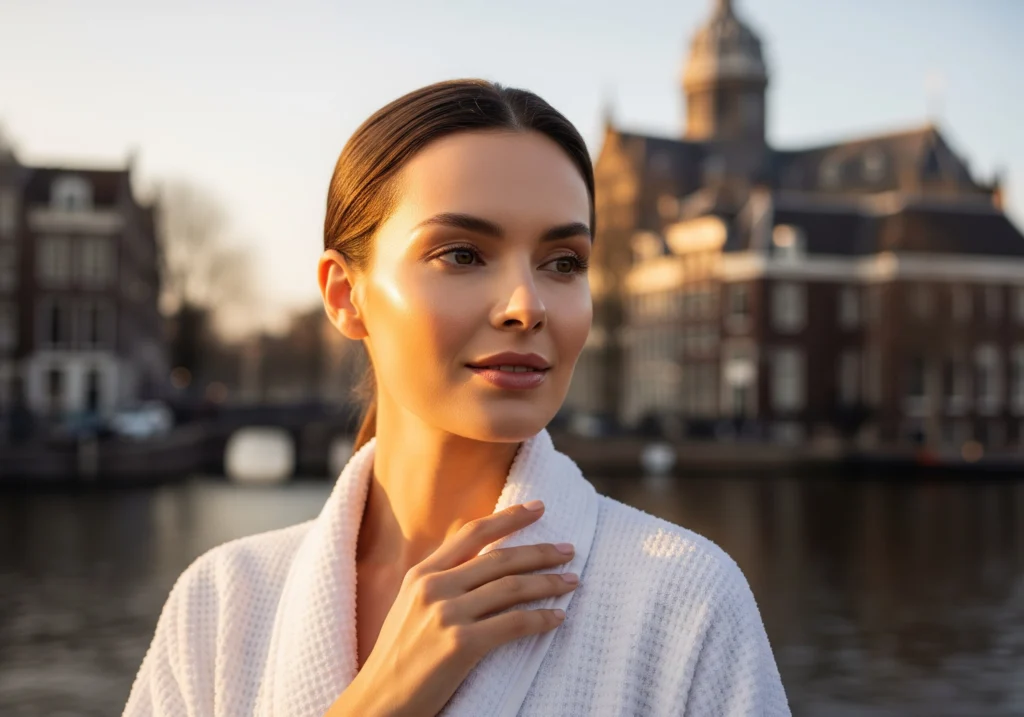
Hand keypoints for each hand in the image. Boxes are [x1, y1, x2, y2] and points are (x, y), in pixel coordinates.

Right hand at [326, 501, 577, 716]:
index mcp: (421, 574)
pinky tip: (558, 617)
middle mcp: (434, 587)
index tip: (539, 507)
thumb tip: (484, 564)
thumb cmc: (399, 658)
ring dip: (548, 583)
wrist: (378, 702)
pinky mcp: (460, 645)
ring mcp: (447, 615)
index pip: (472, 534)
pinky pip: (513, 624)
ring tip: (572, 581)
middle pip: (499, 558)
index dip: (509, 517)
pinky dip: (541, 619)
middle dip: (540, 551)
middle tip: (569, 549)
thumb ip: (441, 583)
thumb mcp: (410, 607)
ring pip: (512, 588)